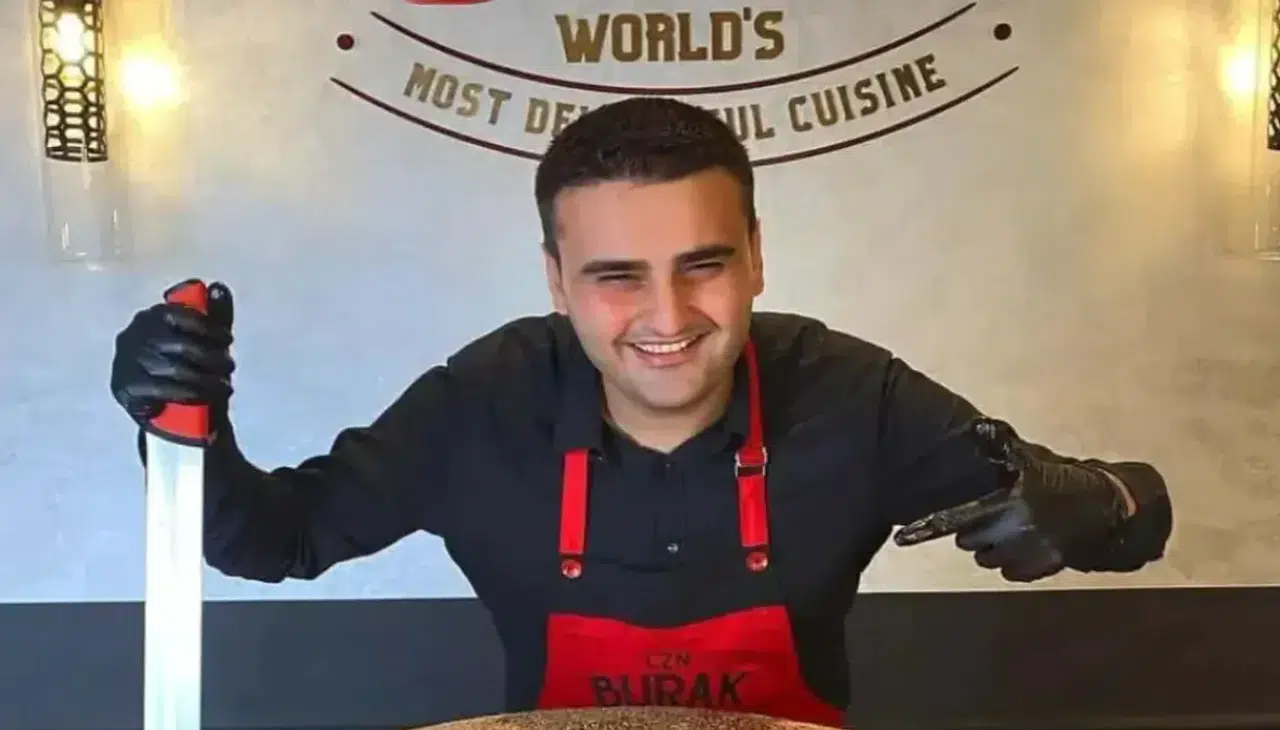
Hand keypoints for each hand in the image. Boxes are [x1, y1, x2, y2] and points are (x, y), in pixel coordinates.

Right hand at [110, 280, 235, 426]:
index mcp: (152, 317)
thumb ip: (215, 314)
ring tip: (224, 387)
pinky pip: (162, 390)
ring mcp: (125, 362)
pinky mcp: (123, 388)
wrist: (172, 411)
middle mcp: (133, 335)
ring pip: (175, 370)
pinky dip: (188, 395)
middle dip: (213, 358)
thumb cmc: (189, 367)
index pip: (180, 315)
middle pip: (182, 346)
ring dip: (207, 381)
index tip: (228, 340)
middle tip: (230, 367)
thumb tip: (219, 287)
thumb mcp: (206, 340)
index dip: (208, 327)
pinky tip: (203, 397)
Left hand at [894, 418, 1146, 581]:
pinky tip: (1023, 547)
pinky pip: (1010, 572)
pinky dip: (1012, 563)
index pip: (960, 517)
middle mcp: (1017, 527)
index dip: (928, 528)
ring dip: (991, 548)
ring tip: (1007, 532)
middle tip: (987, 519)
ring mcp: (1031, 551)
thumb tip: (977, 427)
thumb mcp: (1033, 460)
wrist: (1112, 508)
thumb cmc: (1066, 480)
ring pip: (988, 559)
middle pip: (970, 540)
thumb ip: (1003, 447)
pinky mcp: (1044, 568)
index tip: (903, 538)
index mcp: (1011, 499)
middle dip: (973, 531)